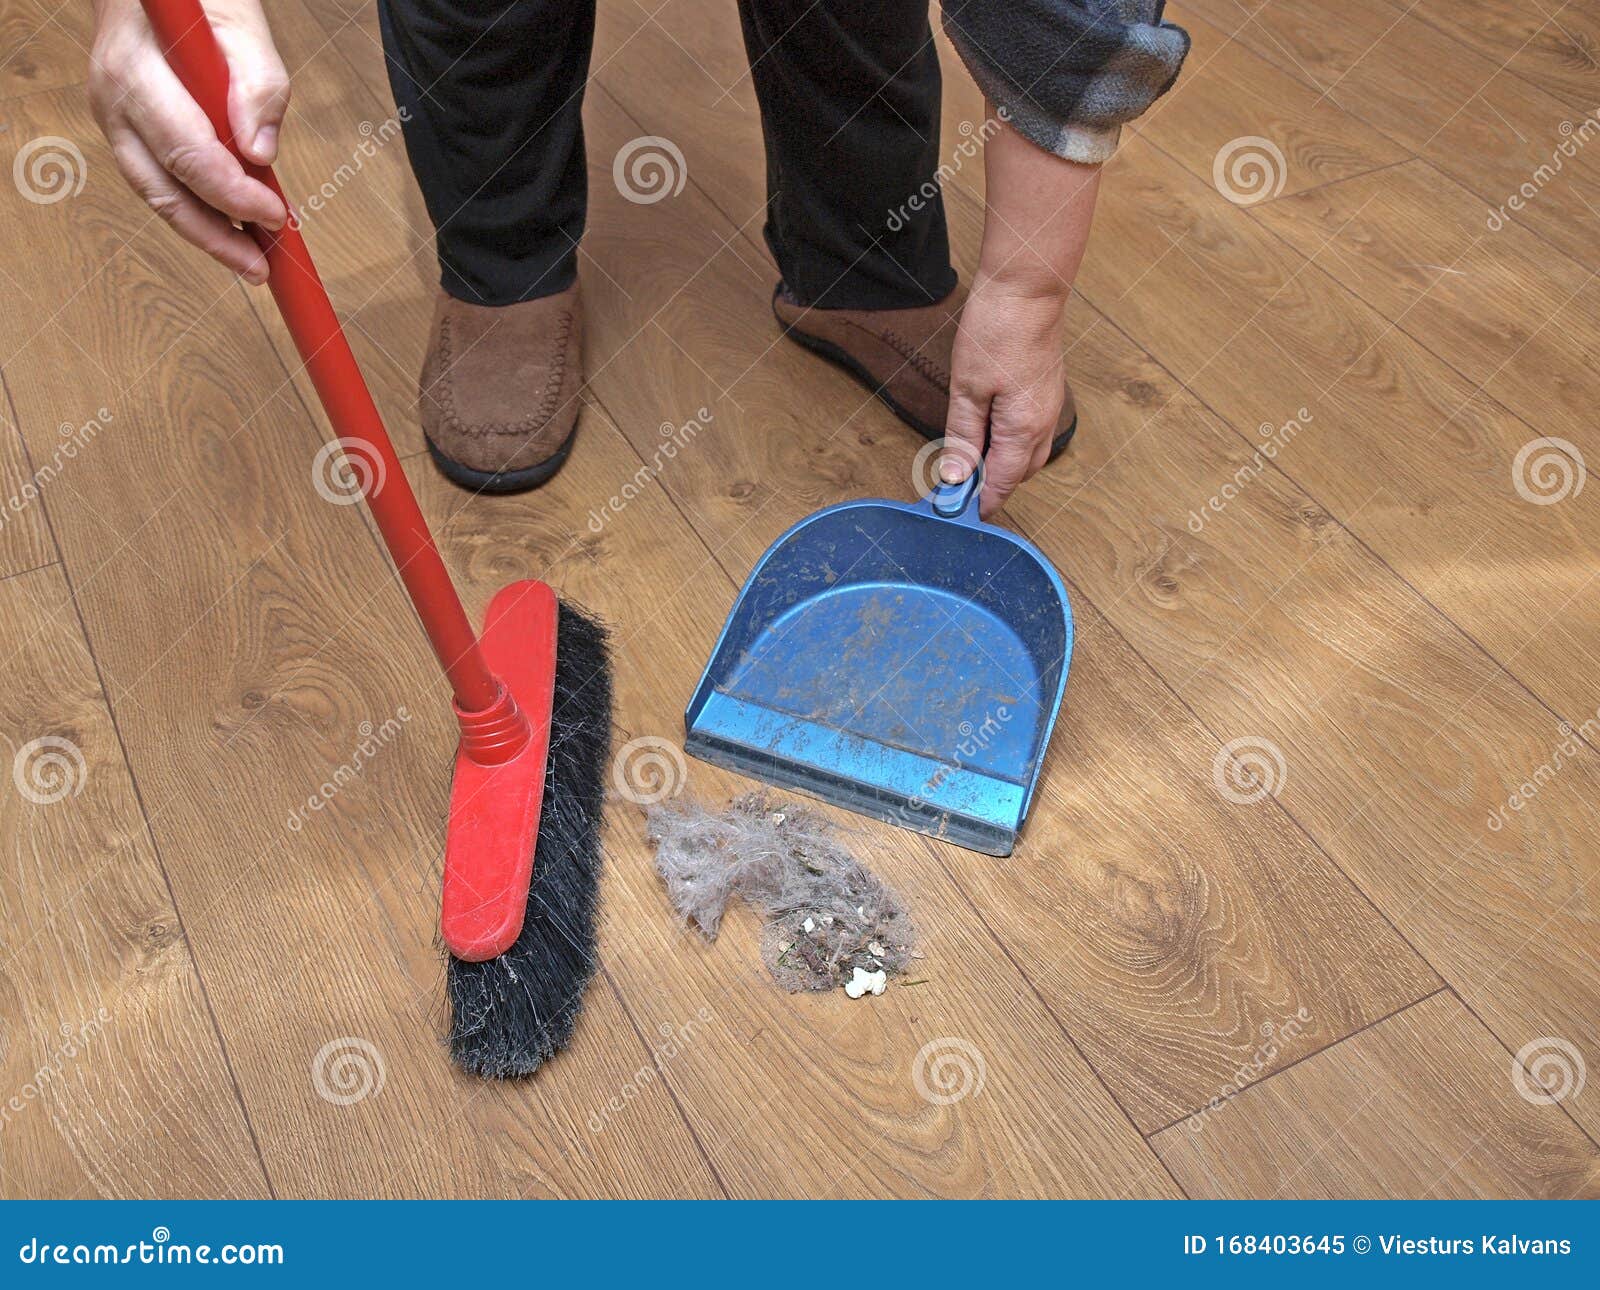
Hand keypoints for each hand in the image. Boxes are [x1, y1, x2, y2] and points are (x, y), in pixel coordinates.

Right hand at [89, 0, 289, 282]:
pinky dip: (198, 210)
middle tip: (263, 266)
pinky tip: (233, 228)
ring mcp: (115, 119)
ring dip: (207, 235)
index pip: (186, 152)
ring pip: (158, 195)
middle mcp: (114, 101)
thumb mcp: (241, 21)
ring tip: (252, 261)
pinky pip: (161, 182)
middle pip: (163, 190)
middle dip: (217, 236)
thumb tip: (261, 153)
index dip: (233, 194)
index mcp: (135, 71)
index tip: (275, 213)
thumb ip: (258, 83)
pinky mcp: (128, 131)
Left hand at [939, 115, 1100, 517]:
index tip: (957, 512)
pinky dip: (1011, 442)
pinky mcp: (1048, 392)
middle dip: (992, 485)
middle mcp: (1044, 424)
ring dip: (1002, 464)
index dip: (980, 502)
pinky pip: (1032, 432)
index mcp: (1024, 430)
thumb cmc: (996, 332)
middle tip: (956, 485)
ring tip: (969, 458)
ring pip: (1028, 453)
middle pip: (1019, 473)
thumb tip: (958, 479)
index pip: (1003, 484)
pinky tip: (988, 430)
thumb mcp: (967, 389)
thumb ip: (963, 437)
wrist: (1027, 287)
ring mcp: (1050, 407)